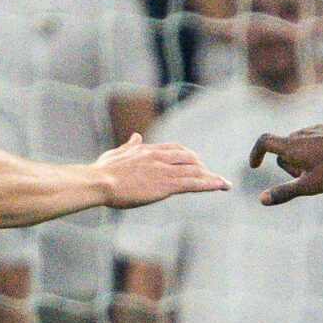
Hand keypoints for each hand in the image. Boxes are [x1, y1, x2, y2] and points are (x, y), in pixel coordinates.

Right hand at [95, 134, 227, 209]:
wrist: (100, 182)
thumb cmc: (103, 171)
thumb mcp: (116, 153)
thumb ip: (129, 146)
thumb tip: (136, 136)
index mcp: (148, 150)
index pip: (174, 149)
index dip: (186, 155)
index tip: (194, 160)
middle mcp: (159, 157)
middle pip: (188, 158)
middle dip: (201, 166)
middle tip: (209, 174)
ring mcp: (164, 170)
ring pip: (194, 171)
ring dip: (211, 177)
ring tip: (223, 183)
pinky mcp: (166, 185)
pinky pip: (194, 183)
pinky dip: (210, 184)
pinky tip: (221, 186)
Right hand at [250, 126, 322, 205]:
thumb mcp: (308, 185)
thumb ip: (284, 192)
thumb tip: (262, 200)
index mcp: (290, 146)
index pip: (264, 142)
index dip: (256, 153)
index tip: (255, 165)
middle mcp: (298, 134)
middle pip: (282, 151)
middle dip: (288, 167)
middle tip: (306, 178)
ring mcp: (311, 130)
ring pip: (296, 146)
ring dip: (300, 160)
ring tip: (319, 171)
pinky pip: (309, 141)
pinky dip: (311, 152)